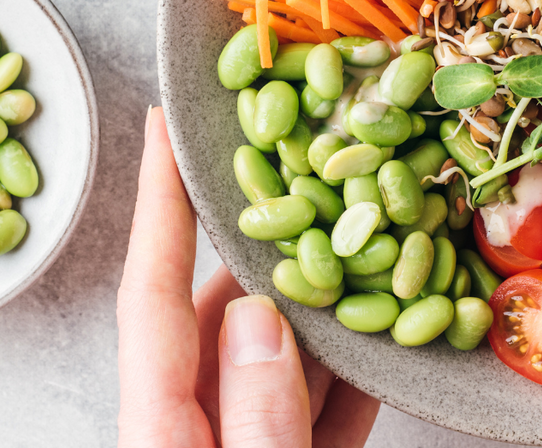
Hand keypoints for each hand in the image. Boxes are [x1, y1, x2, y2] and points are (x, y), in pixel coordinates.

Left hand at [117, 107, 379, 447]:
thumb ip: (259, 413)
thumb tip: (261, 315)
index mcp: (160, 433)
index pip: (152, 295)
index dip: (158, 200)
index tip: (162, 124)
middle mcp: (192, 434)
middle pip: (223, 316)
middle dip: (277, 249)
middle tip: (319, 180)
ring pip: (279, 361)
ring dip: (325, 312)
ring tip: (372, 248)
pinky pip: (319, 412)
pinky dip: (352, 379)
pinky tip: (389, 345)